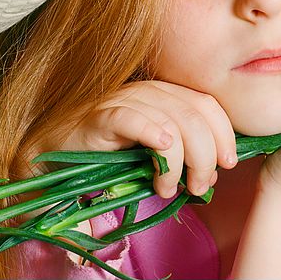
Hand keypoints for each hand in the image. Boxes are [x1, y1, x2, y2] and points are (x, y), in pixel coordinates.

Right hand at [37, 81, 238, 197]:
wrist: (52, 151)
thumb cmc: (106, 153)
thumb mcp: (152, 155)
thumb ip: (182, 158)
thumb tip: (211, 175)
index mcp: (165, 95)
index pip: (207, 105)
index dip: (224, 133)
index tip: (228, 163)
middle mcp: (148, 91)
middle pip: (194, 116)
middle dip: (205, 155)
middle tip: (199, 186)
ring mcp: (123, 99)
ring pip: (170, 122)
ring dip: (178, 162)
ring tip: (169, 188)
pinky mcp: (100, 115)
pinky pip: (132, 118)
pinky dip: (152, 133)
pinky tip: (161, 152)